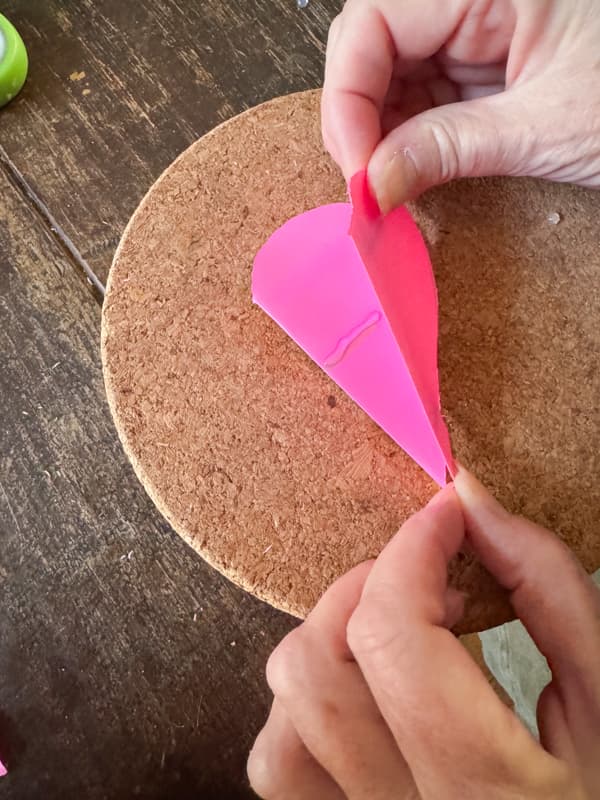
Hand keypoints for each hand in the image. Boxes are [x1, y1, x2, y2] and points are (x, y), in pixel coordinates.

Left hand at [248, 468, 599, 798]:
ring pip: (284, 716)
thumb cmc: (595, 786)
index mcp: (484, 786)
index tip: (443, 516)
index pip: (394, 635)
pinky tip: (364, 688)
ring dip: (328, 643)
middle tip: (426, 582)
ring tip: (398, 634)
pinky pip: (280, 762)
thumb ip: (544, 587)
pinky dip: (305, 704)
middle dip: (366, 588)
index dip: (411, 550)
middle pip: (316, 668)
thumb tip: (470, 500)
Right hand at [322, 0, 599, 211]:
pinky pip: (422, 88)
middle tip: (367, 183)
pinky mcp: (485, 53)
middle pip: (374, 42)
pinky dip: (410, 133)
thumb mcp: (543, 126)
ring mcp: (478, 20)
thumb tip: (371, 183)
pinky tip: (413, 166)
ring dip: (382, 131)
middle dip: (360, 116)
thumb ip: (446, 149)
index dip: (349, 97)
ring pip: (391, 69)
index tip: (356, 169)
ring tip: (390, 183)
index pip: (375, 20)